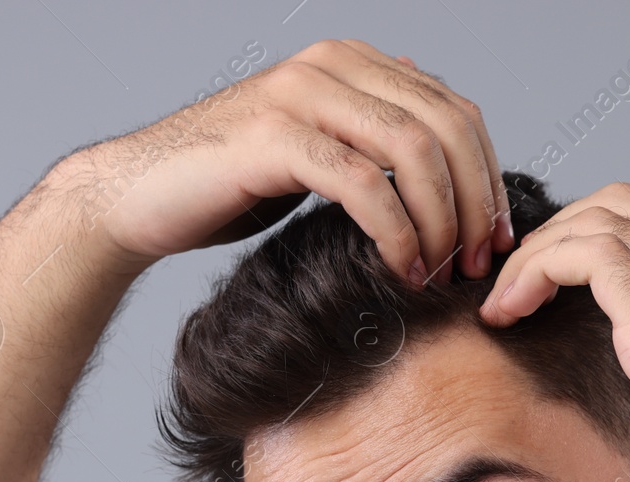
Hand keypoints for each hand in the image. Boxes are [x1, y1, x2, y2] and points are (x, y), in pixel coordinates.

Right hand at [69, 39, 513, 285]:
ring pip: (412, 152)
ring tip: (441, 271)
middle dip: (474, 201)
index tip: (493, 238)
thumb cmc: (221, 188)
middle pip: (445, 127)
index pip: (453, 110)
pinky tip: (402, 269)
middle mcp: (330, 65)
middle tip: (476, 262)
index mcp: (349, 62)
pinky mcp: (274, 139)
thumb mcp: (310, 154)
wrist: (136, 197)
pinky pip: (362, 185)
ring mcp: (301, 97)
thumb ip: (366, 141)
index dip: (487, 176)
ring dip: (441, 220)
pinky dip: (395, 232)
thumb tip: (428, 146)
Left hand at [478, 182, 629, 481]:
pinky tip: (511, 310)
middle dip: (561, 232)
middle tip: (523, 283)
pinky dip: (535, 270)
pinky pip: (584, 254)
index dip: (602, 237)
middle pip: (623, 203)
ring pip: (596, 218)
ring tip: (505, 301)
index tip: (563, 281)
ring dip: (536, 253)